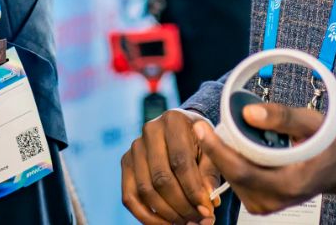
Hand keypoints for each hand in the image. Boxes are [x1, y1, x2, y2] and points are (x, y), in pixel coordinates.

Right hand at [121, 110, 222, 224]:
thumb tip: (209, 200)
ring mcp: (134, 147)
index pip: (180, 161)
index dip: (193, 189)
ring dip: (167, 214)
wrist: (182, 131)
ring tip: (186, 223)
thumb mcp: (209, 152)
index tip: (207, 209)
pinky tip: (165, 224)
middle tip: (198, 220)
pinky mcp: (125, 163)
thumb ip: (210, 173)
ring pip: (146, 190)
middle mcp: (149, 130)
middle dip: (182, 205)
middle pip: (161, 178)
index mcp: (173, 121)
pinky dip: (146, 217)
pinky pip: (130, 197)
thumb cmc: (199, 142)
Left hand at [191, 103, 335, 216]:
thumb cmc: (327, 142)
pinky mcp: (261, 204)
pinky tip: (235, 148)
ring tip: (225, 134)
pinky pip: (238, 182)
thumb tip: (247, 112)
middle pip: (233, 175)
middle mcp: (275, 200)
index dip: (217, 149)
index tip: (200, 128)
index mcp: (289, 183)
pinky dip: (232, 164)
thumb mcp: (311, 122)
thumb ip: (281, 117)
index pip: (242, 170)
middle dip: (216, 150)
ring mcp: (267, 205)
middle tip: (205, 126)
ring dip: (224, 156)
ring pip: (233, 179)